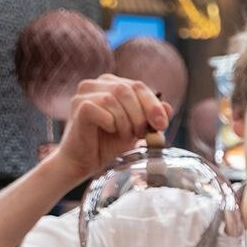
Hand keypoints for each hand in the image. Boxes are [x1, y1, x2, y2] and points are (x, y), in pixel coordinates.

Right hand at [55, 74, 172, 183]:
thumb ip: (151, 118)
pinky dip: (110, 123)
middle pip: (128, 90)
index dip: (153, 105)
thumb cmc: (108, 145)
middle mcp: (95, 84)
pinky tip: (107, 131)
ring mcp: (84, 93)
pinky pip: (101, 110)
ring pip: (114, 99)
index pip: (138, 86)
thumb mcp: (136, 130)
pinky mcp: (78, 106)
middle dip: (140, 114)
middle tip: (140, 133)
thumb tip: (168, 107)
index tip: (162, 125)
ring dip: (125, 121)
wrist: (83, 163)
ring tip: (123, 135)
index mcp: (111, 84)